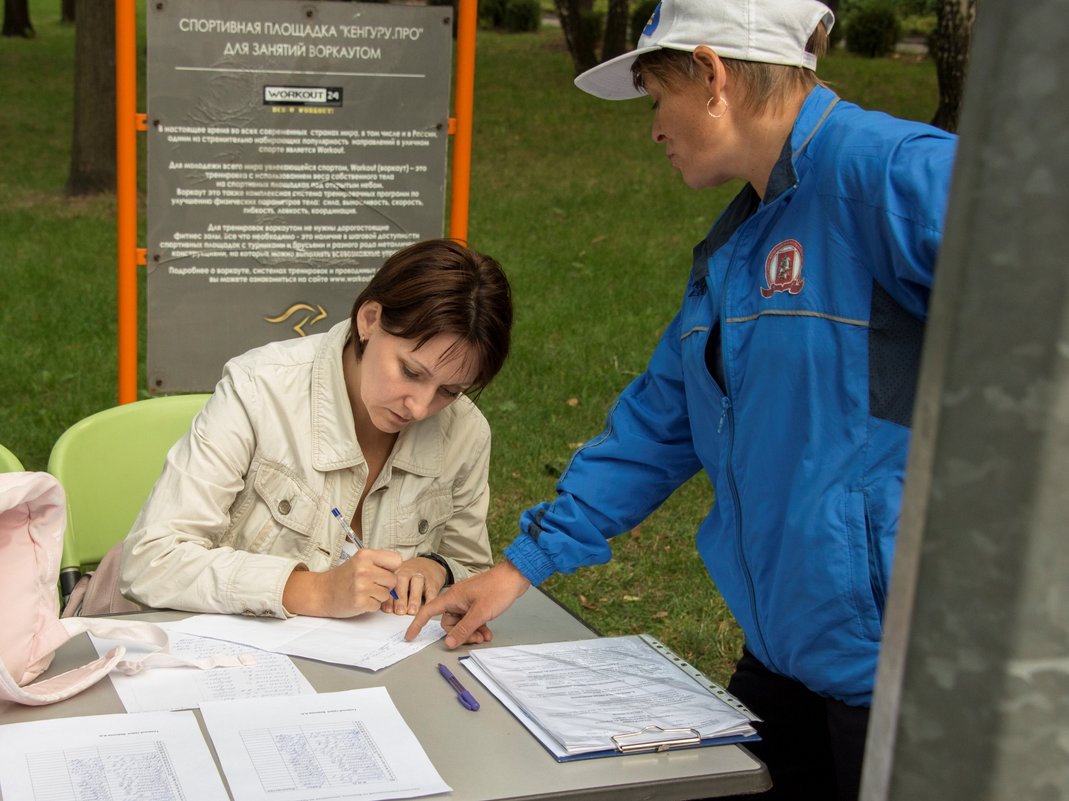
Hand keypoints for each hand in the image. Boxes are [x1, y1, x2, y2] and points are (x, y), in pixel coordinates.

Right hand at [283, 548, 401, 617]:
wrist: (323, 592)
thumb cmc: (344, 577)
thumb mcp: (360, 561)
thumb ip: (380, 562)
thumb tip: (402, 568)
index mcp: (366, 555)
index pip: (397, 560)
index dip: (392, 568)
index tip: (383, 571)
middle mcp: (364, 569)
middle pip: (393, 580)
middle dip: (385, 584)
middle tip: (371, 584)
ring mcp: (361, 586)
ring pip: (387, 594)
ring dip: (378, 596)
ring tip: (364, 592)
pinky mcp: (360, 602)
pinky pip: (378, 606)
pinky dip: (371, 605)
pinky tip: (360, 600)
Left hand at [381, 556, 447, 615]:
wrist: (429, 564)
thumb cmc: (409, 577)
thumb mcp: (398, 580)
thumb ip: (391, 593)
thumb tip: (385, 610)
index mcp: (396, 572)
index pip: (391, 584)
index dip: (389, 598)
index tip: (388, 610)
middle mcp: (408, 571)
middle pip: (402, 581)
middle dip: (400, 597)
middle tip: (399, 612)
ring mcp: (421, 574)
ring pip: (417, 583)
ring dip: (414, 598)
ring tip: (412, 611)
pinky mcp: (433, 580)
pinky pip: (431, 588)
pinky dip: (430, 599)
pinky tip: (426, 608)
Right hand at [404, 560, 529, 647]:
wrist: (515, 576)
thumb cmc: (497, 589)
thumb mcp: (480, 613)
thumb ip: (463, 629)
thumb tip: (448, 643)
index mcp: (452, 597)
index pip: (428, 612)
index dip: (417, 624)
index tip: (409, 637)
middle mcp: (457, 599)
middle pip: (449, 624)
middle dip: (460, 634)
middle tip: (476, 639)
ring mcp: (467, 602)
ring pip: (462, 624)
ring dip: (471, 632)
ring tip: (485, 636)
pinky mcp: (477, 604)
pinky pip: (471, 620)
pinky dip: (478, 627)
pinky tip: (488, 632)